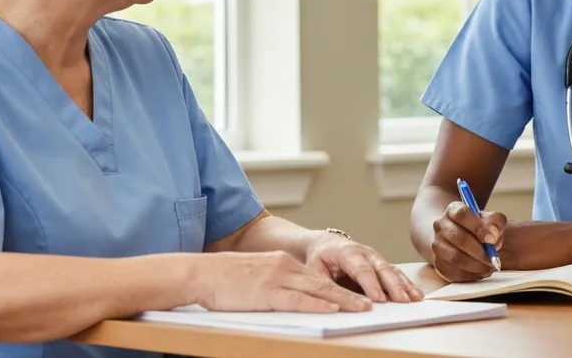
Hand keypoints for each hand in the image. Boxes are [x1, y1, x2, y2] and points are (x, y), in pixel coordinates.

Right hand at [192, 251, 373, 313]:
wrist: (199, 274)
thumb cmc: (221, 279)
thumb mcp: (254, 276)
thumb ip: (273, 283)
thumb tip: (289, 296)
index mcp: (281, 262)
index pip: (316, 276)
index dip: (338, 286)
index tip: (357, 294)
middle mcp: (283, 266)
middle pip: (323, 282)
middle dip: (349, 293)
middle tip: (371, 302)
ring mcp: (276, 279)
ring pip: (317, 290)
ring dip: (342, 300)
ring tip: (362, 308)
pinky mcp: (267, 293)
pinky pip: (298, 300)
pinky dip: (318, 305)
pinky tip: (333, 310)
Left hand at [305, 233, 424, 302]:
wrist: (325, 244)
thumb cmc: (319, 258)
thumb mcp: (314, 270)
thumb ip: (325, 285)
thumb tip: (336, 304)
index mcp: (346, 252)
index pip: (361, 269)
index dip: (371, 284)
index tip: (379, 299)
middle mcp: (365, 253)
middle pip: (382, 269)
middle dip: (394, 285)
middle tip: (403, 301)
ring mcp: (375, 258)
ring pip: (392, 271)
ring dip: (405, 285)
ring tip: (416, 298)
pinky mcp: (381, 265)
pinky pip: (396, 274)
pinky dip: (407, 284)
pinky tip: (417, 294)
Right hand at [430, 201, 507, 281]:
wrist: (459, 239)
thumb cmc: (479, 229)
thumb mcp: (490, 220)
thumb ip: (496, 223)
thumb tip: (492, 238)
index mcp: (453, 210)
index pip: (462, 214)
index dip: (478, 227)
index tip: (492, 239)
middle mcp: (440, 225)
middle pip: (459, 238)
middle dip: (480, 251)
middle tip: (493, 259)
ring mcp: (437, 245)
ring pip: (456, 258)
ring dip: (476, 265)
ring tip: (489, 267)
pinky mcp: (438, 263)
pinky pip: (454, 273)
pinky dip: (471, 275)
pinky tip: (480, 272)